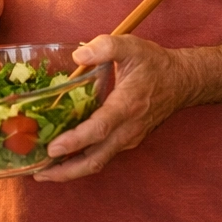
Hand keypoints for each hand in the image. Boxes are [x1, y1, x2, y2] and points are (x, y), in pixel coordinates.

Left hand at [34, 34, 190, 182]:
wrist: (183, 82)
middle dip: (67, 171)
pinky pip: (102, 155)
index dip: (76, 141)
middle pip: (96, 158)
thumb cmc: (155, 64)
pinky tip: (62, 157)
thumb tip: (79, 56)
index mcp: (127, 106)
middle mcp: (128, 128)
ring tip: (43, 172)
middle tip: (39, 175)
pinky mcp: (127, 140)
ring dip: (71, 170)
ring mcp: (128, 138)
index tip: (53, 149)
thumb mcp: (132, 46)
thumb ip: (105, 47)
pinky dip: (81, 160)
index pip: (100, 129)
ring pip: (99, 161)